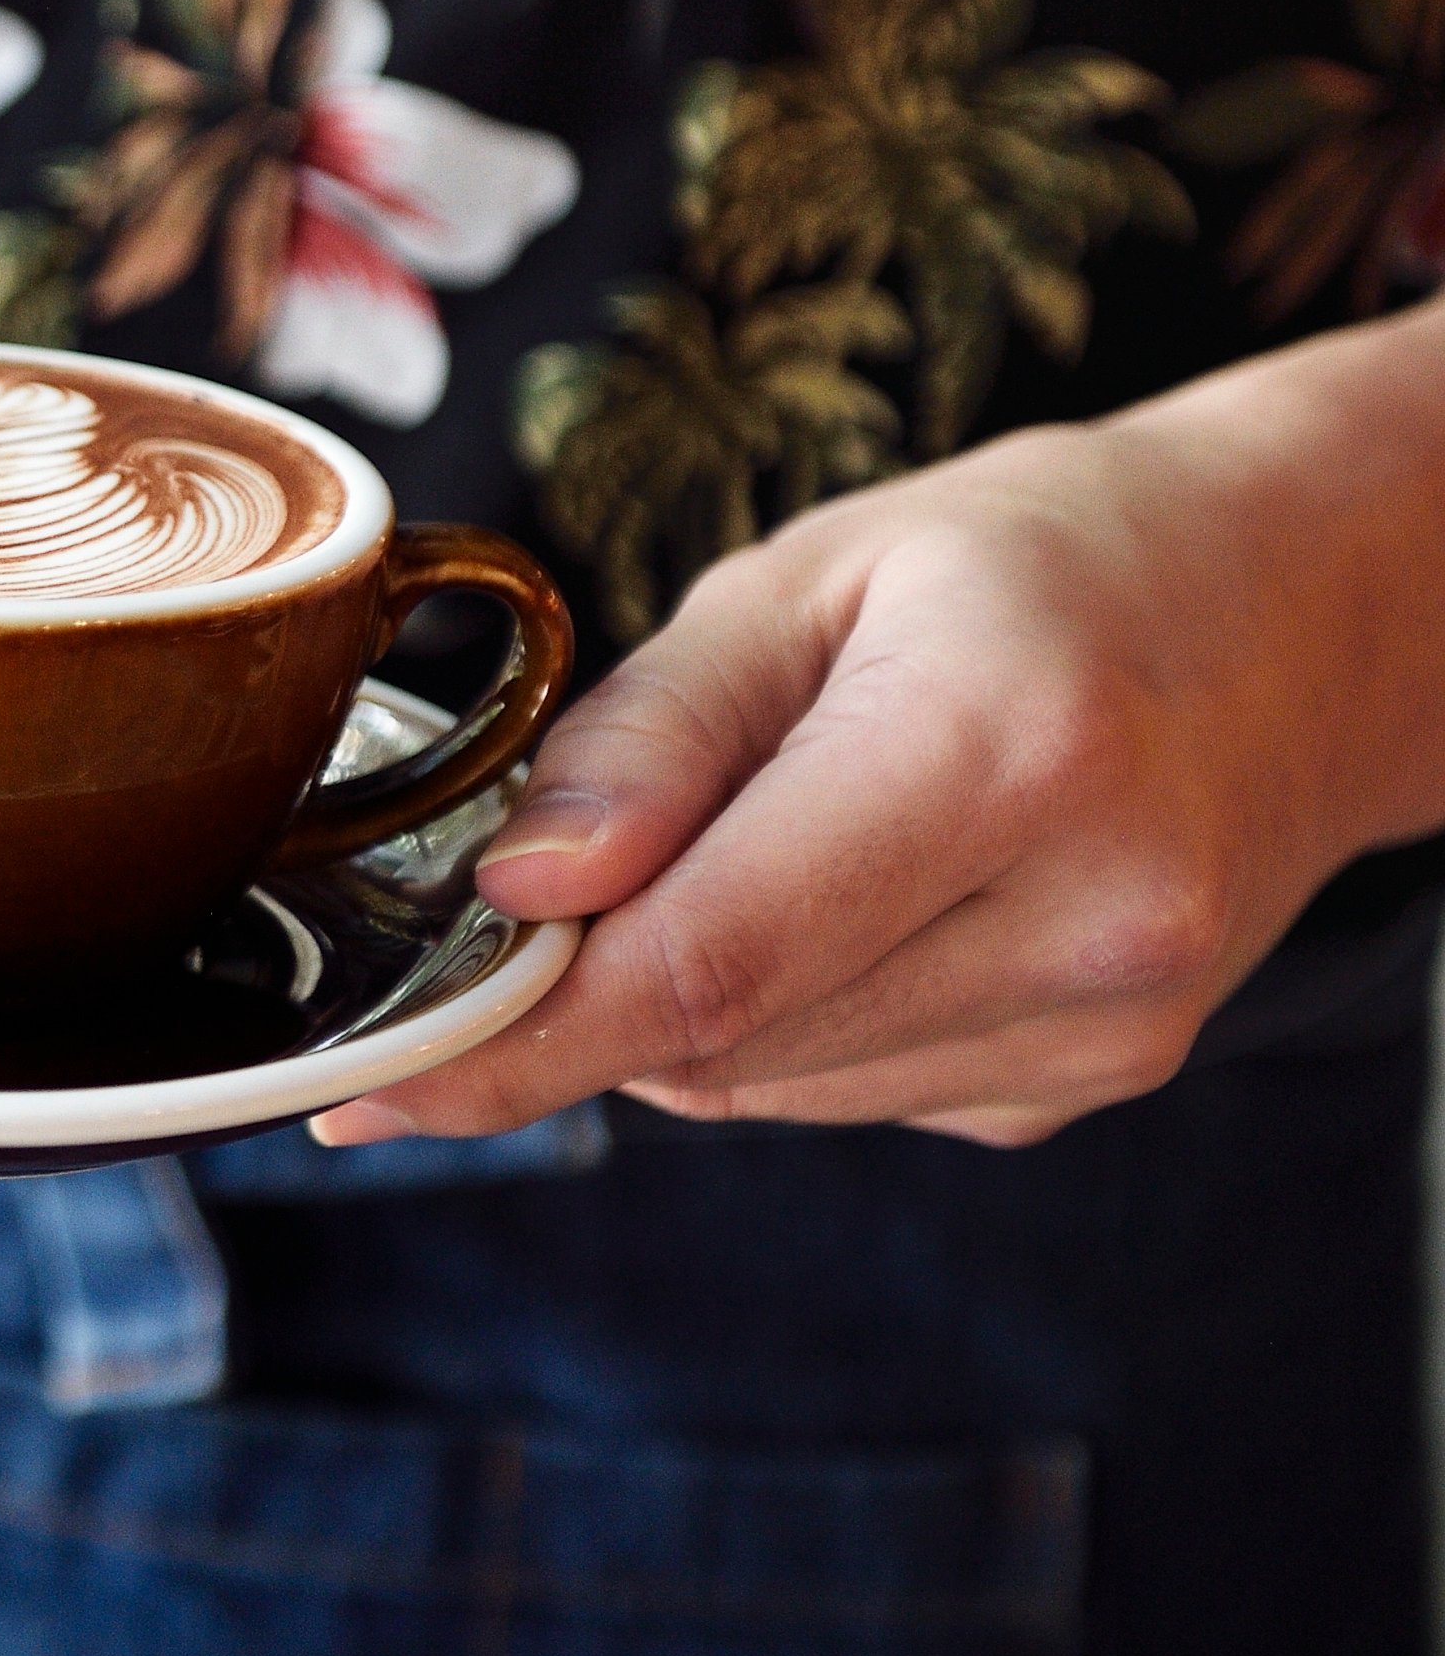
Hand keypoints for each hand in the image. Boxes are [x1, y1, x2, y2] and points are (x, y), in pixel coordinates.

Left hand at [318, 316, 1444, 1149]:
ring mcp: (1110, 1027)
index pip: (703, 967)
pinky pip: (845, 1090)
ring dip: (684, 1002)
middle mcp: (1086, 920)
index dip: (508, 1045)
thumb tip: (518, 891)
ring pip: (766, 1086)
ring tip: (749, 838)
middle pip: (719, 1039)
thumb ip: (647, 736)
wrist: (1294, 616)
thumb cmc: (1028, 566)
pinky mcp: (1094, 1081)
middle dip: (581, 989)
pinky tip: (846, 894)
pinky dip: (783, 1018)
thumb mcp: (807, 575)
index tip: (362, 1082)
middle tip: (550, 879)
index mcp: (1004, 754)